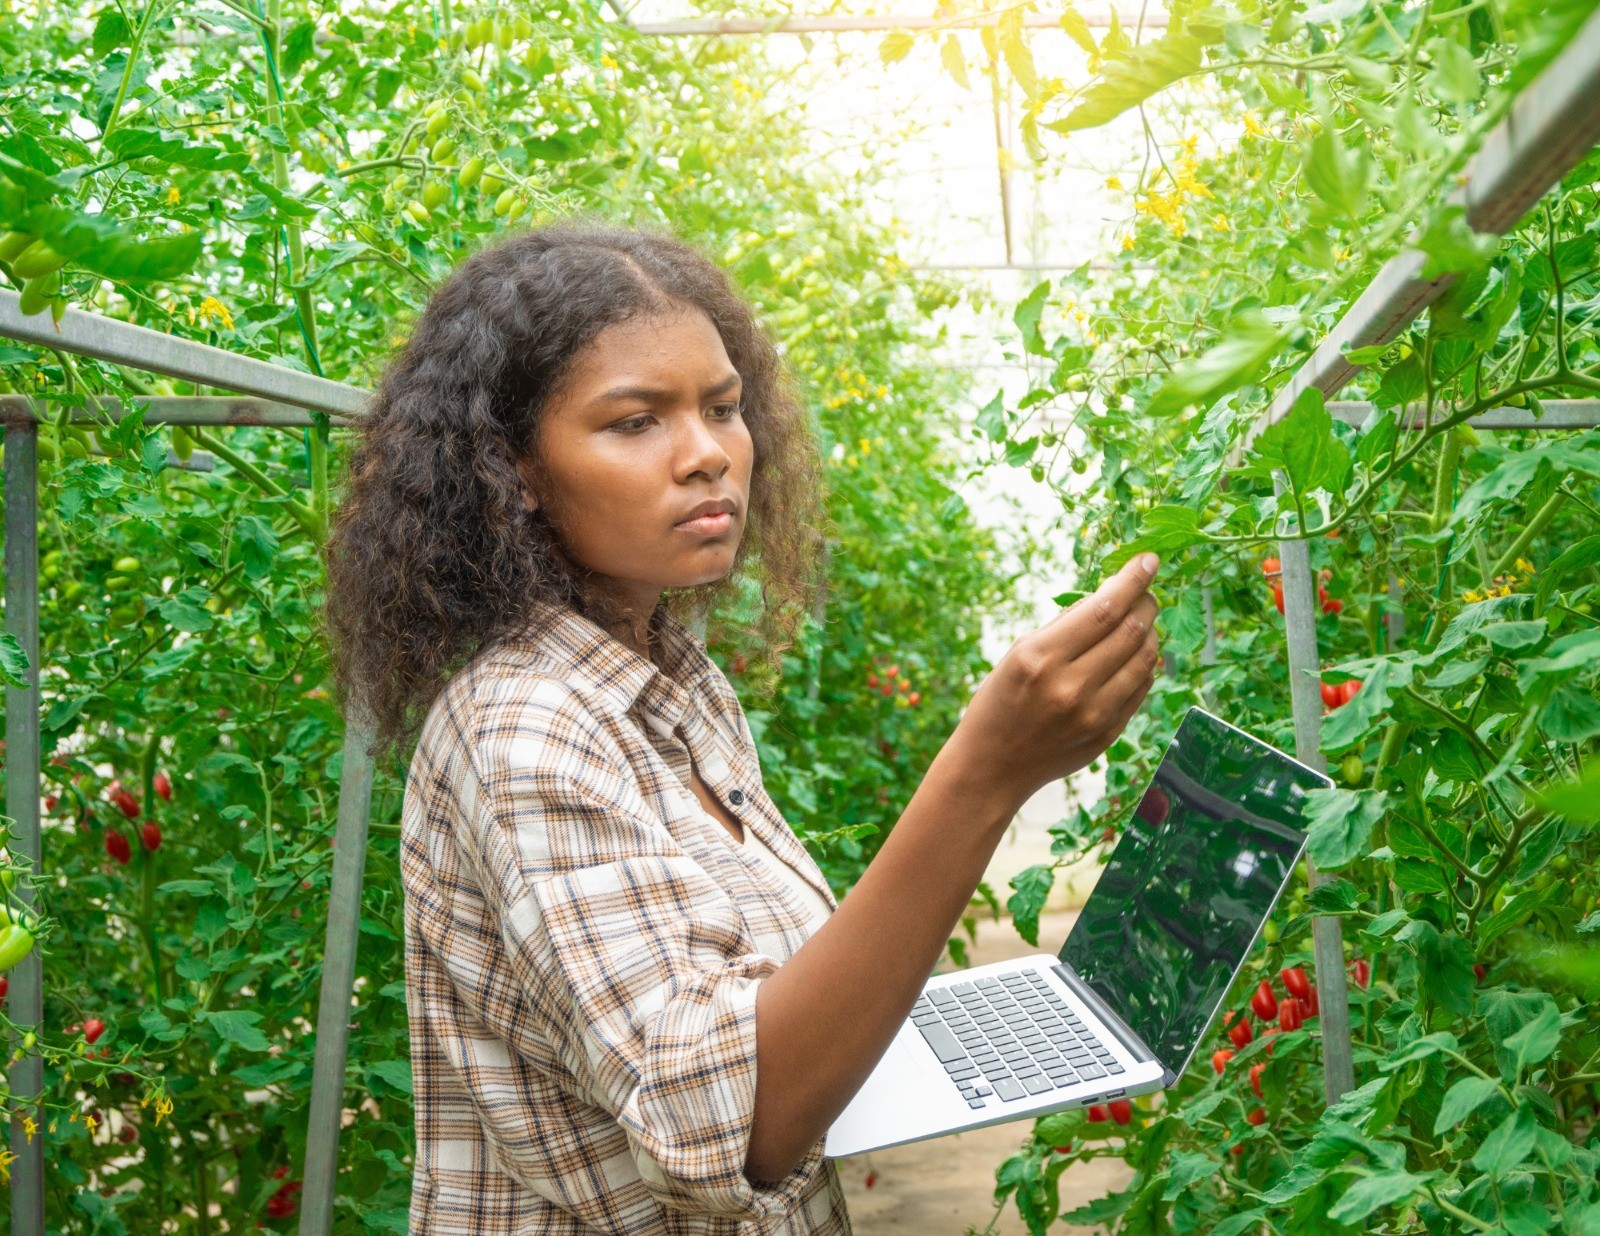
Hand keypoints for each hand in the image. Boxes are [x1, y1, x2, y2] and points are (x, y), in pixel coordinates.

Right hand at [951, 552, 1162, 807]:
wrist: (993, 766)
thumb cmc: (1000, 701)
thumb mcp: (1018, 652)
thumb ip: (1065, 626)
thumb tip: (1111, 595)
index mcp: (1041, 657)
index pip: (1104, 608)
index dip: (1133, 579)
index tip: (1148, 560)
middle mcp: (1071, 686)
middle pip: (1132, 631)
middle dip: (1147, 602)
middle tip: (1146, 591)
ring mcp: (1094, 714)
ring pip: (1146, 659)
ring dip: (1151, 632)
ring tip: (1142, 621)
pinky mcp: (1108, 733)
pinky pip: (1141, 688)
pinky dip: (1145, 665)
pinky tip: (1134, 655)